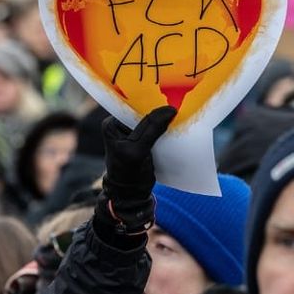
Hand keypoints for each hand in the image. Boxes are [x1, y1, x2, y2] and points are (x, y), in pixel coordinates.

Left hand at [100, 106, 176, 234]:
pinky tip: (179, 127)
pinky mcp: (144, 140)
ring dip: (166, 121)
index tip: (172, 99)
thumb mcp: (138, 150)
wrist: (131, 194)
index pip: (133, 108)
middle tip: (180, 106)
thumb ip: (151, 129)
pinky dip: (167, 129)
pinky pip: (157, 130)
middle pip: (144, 113)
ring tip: (182, 116)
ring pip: (153, 121)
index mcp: (112, 124)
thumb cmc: (128, 173)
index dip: (152, 104)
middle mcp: (120, 125)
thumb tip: (170, 109)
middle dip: (160, 111)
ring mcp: (132, 132)